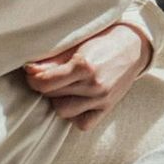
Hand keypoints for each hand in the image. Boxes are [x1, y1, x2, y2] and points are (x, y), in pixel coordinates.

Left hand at [22, 20, 152, 130]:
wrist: (134, 46)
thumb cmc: (103, 39)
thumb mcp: (78, 43)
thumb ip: (53, 59)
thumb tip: (29, 69)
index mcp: (84, 65)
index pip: (45, 83)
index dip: (33, 79)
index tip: (33, 73)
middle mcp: (94, 85)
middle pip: (52, 97)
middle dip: (46, 87)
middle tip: (49, 77)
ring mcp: (101, 99)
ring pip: (63, 111)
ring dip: (58, 101)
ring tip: (63, 88)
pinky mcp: (107, 108)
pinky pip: (83, 123)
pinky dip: (75, 116)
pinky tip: (75, 101)